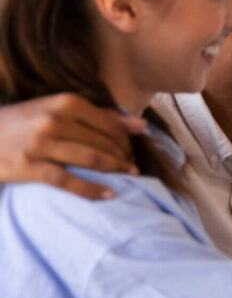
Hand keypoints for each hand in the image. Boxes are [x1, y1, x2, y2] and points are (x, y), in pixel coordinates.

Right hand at [0, 94, 146, 198]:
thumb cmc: (24, 123)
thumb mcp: (57, 110)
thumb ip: (99, 116)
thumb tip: (141, 126)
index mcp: (65, 102)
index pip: (111, 124)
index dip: (127, 141)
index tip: (133, 152)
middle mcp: (54, 120)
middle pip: (104, 142)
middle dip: (124, 156)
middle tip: (133, 167)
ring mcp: (41, 143)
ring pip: (92, 159)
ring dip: (116, 169)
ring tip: (130, 176)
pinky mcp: (30, 166)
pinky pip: (68, 181)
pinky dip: (92, 189)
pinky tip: (109, 194)